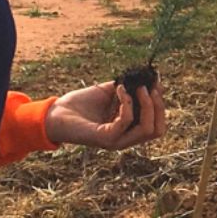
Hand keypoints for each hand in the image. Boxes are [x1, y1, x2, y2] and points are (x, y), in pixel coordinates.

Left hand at [44, 80, 165, 149]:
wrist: (55, 113)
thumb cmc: (80, 104)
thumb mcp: (110, 92)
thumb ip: (129, 88)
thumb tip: (149, 76)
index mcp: (128, 130)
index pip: (157, 124)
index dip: (161, 104)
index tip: (156, 83)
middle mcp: (125, 139)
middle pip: (158, 130)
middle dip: (159, 106)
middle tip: (150, 87)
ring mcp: (116, 141)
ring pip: (147, 129)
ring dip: (147, 105)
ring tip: (138, 87)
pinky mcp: (105, 138)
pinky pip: (126, 121)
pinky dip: (127, 102)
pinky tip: (119, 89)